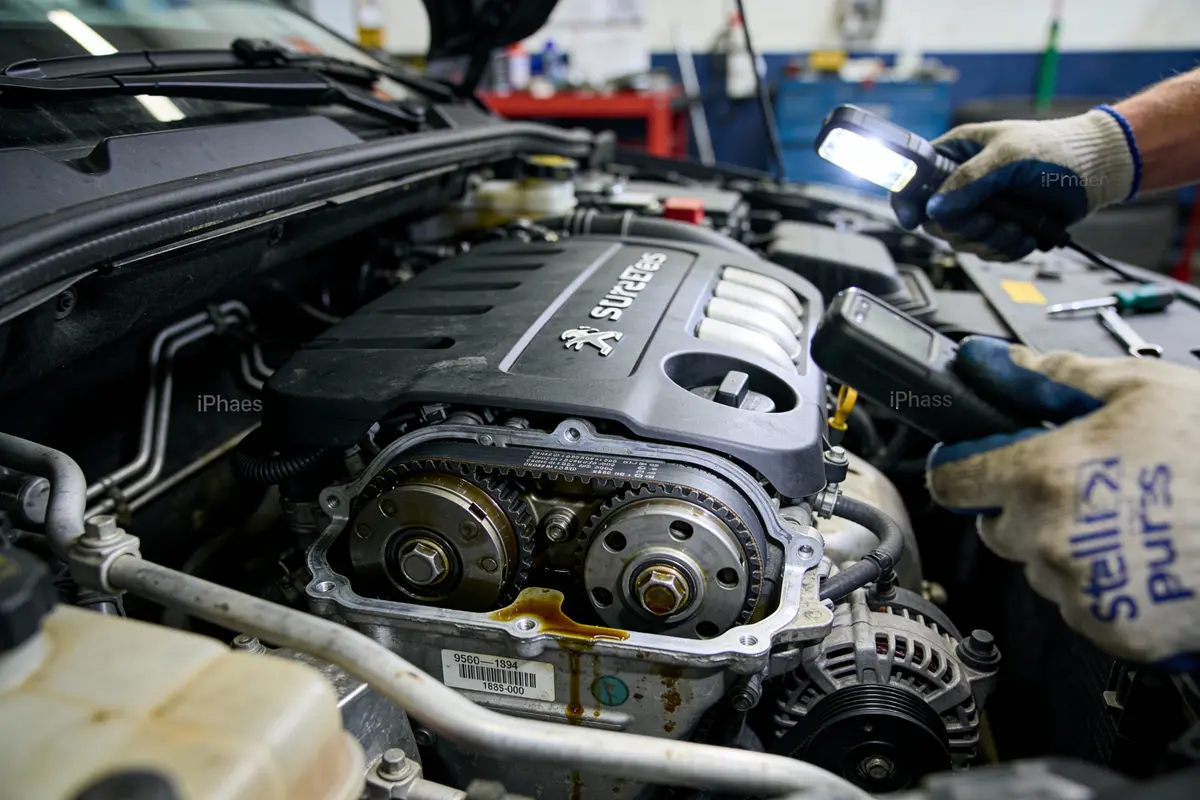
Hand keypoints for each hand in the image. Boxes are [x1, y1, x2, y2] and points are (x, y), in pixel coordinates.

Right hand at [892, 108, 1138, 261]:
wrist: (1097, 170)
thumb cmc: (1056, 149)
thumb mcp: (1009, 157)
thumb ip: (968, 181)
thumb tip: (934, 209)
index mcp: (956, 154)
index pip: (912, 180)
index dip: (905, 201)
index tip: (911, 219)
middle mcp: (962, 183)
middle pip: (935, 221)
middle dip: (962, 227)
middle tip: (989, 219)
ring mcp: (981, 207)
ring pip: (961, 241)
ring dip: (989, 240)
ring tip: (1016, 226)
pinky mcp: (1000, 228)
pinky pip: (987, 252)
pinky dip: (1006, 250)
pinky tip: (1026, 235)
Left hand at [925, 336, 1198, 664]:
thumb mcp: (1139, 389)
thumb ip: (1054, 378)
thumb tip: (997, 362)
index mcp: (1044, 474)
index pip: (952, 480)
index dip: (963, 468)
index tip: (975, 465)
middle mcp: (1050, 536)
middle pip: (995, 527)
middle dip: (1024, 507)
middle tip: (1085, 488)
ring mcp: (1080, 588)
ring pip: (1038, 569)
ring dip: (1065, 548)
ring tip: (1130, 523)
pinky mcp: (1112, 628)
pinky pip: (1079, 607)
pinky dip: (1102, 589)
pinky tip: (1144, 561)